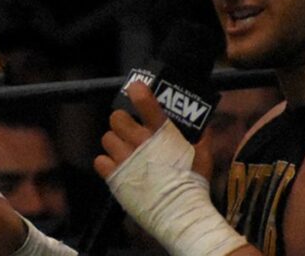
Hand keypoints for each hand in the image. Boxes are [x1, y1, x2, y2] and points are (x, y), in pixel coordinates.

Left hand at [94, 81, 210, 178]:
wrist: (180, 213)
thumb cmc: (193, 184)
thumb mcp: (203, 155)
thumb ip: (201, 136)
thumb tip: (204, 125)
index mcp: (161, 132)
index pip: (144, 101)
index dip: (137, 91)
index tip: (136, 90)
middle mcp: (140, 142)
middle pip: (116, 118)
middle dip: (122, 122)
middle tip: (130, 131)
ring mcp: (126, 159)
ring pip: (107, 138)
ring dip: (115, 143)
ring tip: (124, 151)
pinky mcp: (115, 178)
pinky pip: (100, 161)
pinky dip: (107, 163)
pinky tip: (117, 167)